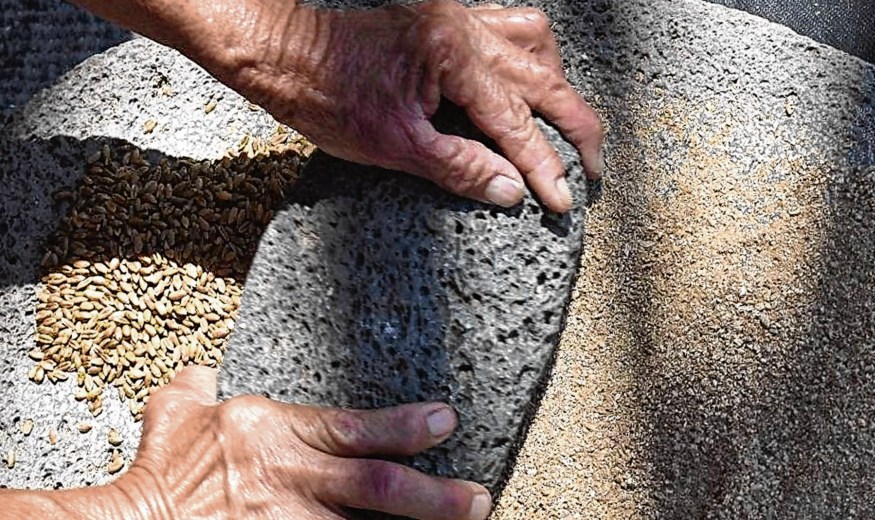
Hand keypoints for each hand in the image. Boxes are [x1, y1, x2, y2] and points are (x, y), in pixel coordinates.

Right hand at [111, 367, 490, 518]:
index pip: (356, 428)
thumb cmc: (162, 470)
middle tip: (478, 498)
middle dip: (434, 495)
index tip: (446, 420)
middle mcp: (294, 480)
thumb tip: (203, 375)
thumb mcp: (178, 412)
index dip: (406, 425)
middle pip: (378, 486)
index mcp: (278, 435)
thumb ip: (200, 388)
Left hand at [213, 0, 602, 211]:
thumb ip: (459, 167)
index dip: (543, 165)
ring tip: (566, 126)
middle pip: (544, 76)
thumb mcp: (392, 145)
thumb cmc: (324, 95)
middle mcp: (463, 27)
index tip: (564, 200)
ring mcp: (455, 19)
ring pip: (535, 41)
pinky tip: (527, 87)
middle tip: (593, 167)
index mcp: (453, 54)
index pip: (516, 120)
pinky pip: (506, 29)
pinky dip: (528, 60)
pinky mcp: (444, 23)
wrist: (279, 52)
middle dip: (575, 126)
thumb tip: (512, 191)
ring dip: (557, 84)